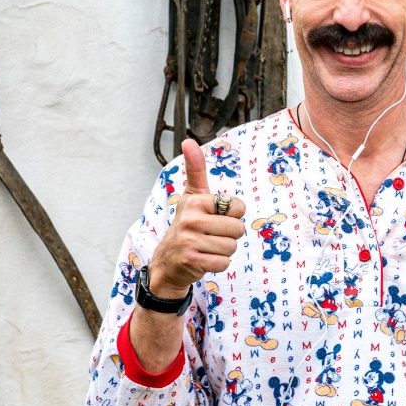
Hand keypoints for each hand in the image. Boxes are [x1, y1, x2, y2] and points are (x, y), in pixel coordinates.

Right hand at [148, 139, 246, 297]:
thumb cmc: (187, 225)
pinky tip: (204, 259)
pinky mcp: (192, 260)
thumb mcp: (191, 196)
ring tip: (207, 247)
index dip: (233, 215)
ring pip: (231, 247)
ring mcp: (190, 241)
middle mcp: (191, 219)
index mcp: (195, 201)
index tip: (215, 217)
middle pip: (237, 229)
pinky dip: (218, 264)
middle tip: (211, 235)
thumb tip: (188, 141)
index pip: (238, 207)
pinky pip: (224, 263)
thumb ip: (195, 170)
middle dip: (229, 235)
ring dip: (223, 250)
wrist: (168, 261)